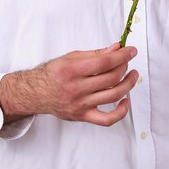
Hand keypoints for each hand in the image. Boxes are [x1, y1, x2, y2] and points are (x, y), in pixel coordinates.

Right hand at [0, 42, 138, 126]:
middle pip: (111, 78)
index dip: (122, 55)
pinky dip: (121, 111)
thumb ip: (95, 54)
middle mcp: (76, 89)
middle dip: (125, 66)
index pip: (104, 62)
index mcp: (71, 70)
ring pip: (113, 95)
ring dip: (128, 84)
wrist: (35, 94)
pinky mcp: (83, 116)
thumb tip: (116, 48)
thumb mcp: (71, 57)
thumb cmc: (53, 74)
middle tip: (127, 60)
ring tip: (132, 75)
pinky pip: (107, 119)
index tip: (131, 50)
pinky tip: (126, 100)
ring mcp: (80, 104)